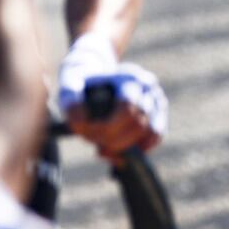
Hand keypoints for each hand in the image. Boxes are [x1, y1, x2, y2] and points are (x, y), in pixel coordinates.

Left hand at [58, 35, 166, 158]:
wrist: (96, 77)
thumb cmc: (82, 84)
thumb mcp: (69, 86)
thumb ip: (71, 102)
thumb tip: (82, 123)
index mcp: (128, 76)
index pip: (127, 107)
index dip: (108, 127)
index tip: (87, 133)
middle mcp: (148, 86)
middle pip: (139, 123)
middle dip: (116, 140)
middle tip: (96, 144)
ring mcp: (156, 99)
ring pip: (150, 132)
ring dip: (127, 146)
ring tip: (105, 148)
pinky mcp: (159, 113)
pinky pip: (156, 136)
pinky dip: (141, 148)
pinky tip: (122, 152)